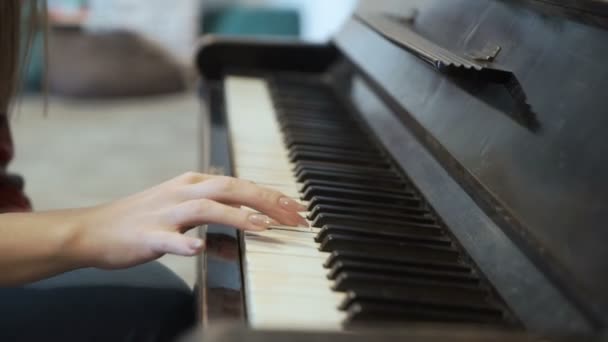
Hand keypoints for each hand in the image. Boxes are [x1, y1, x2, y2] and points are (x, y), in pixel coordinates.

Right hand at [72, 172, 306, 269]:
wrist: (92, 229)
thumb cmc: (141, 218)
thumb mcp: (180, 201)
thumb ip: (212, 201)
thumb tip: (248, 207)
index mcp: (191, 182)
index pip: (239, 184)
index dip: (271, 195)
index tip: (296, 207)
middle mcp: (181, 192)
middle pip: (230, 188)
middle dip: (266, 199)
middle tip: (293, 216)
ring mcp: (164, 213)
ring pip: (205, 208)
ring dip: (236, 216)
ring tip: (263, 228)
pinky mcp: (147, 236)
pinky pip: (168, 239)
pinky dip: (185, 243)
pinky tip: (199, 248)